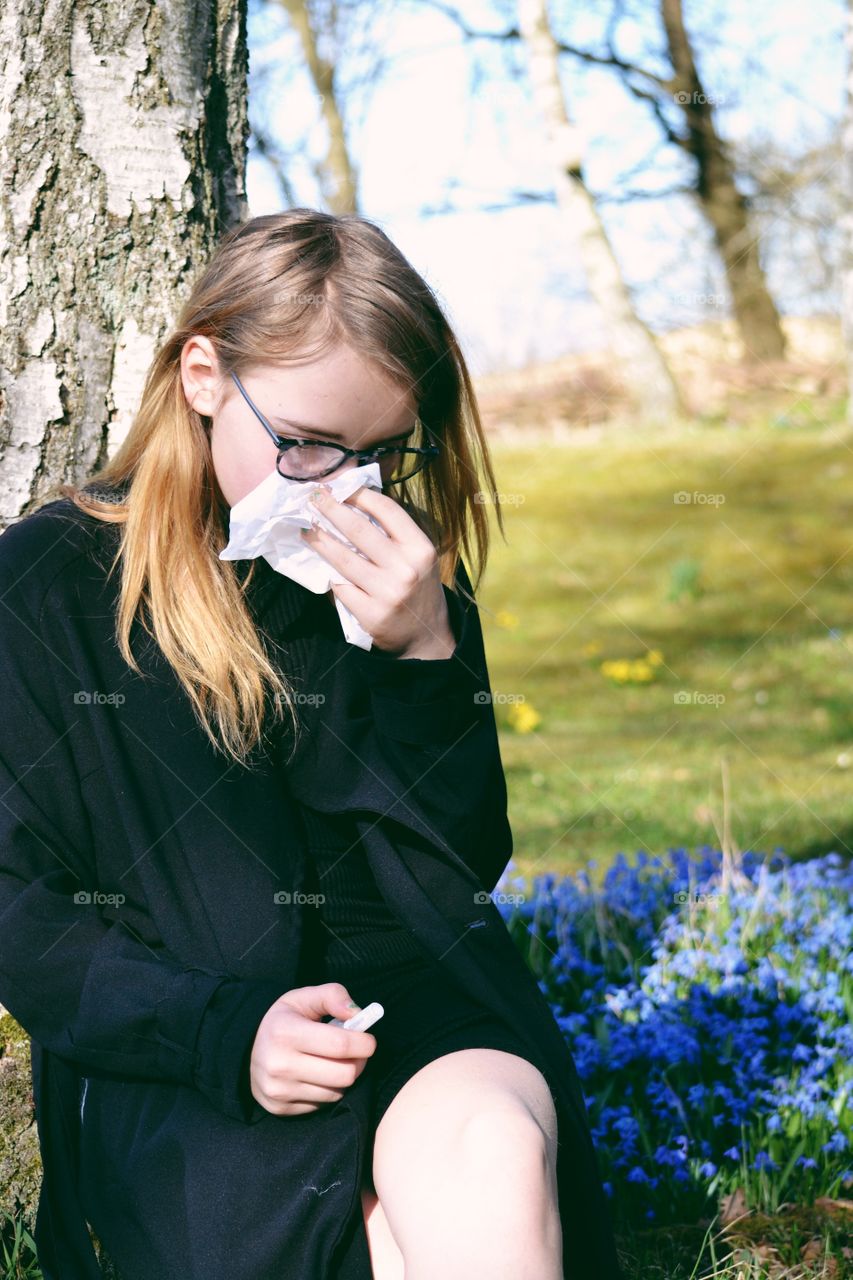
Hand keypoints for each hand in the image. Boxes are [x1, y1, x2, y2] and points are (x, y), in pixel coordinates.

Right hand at [249, 983, 376, 1116]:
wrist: (246, 1048)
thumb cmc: (283, 1020)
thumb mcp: (303, 998)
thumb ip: (332, 996)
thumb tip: (357, 1014)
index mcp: (286, 1032)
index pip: (340, 1045)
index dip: (364, 1043)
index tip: (368, 1039)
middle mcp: (280, 1065)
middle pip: (344, 1074)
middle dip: (359, 1062)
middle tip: (357, 1052)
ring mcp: (279, 1091)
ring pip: (336, 1092)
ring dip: (344, 1077)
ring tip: (335, 1062)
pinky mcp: (280, 1109)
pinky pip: (322, 1104)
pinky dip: (328, 1091)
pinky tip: (319, 1076)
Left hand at [300, 484, 455, 659]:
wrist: (427, 634)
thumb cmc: (418, 587)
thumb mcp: (418, 557)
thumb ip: (393, 534)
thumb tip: (353, 504)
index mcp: (420, 548)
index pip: (386, 510)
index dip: (359, 494)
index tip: (338, 486)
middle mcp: (405, 568)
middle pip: (358, 530)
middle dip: (331, 509)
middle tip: (312, 498)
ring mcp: (387, 593)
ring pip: (342, 559)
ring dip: (319, 540)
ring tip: (306, 529)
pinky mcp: (371, 615)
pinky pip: (341, 588)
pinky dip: (331, 577)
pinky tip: (323, 569)